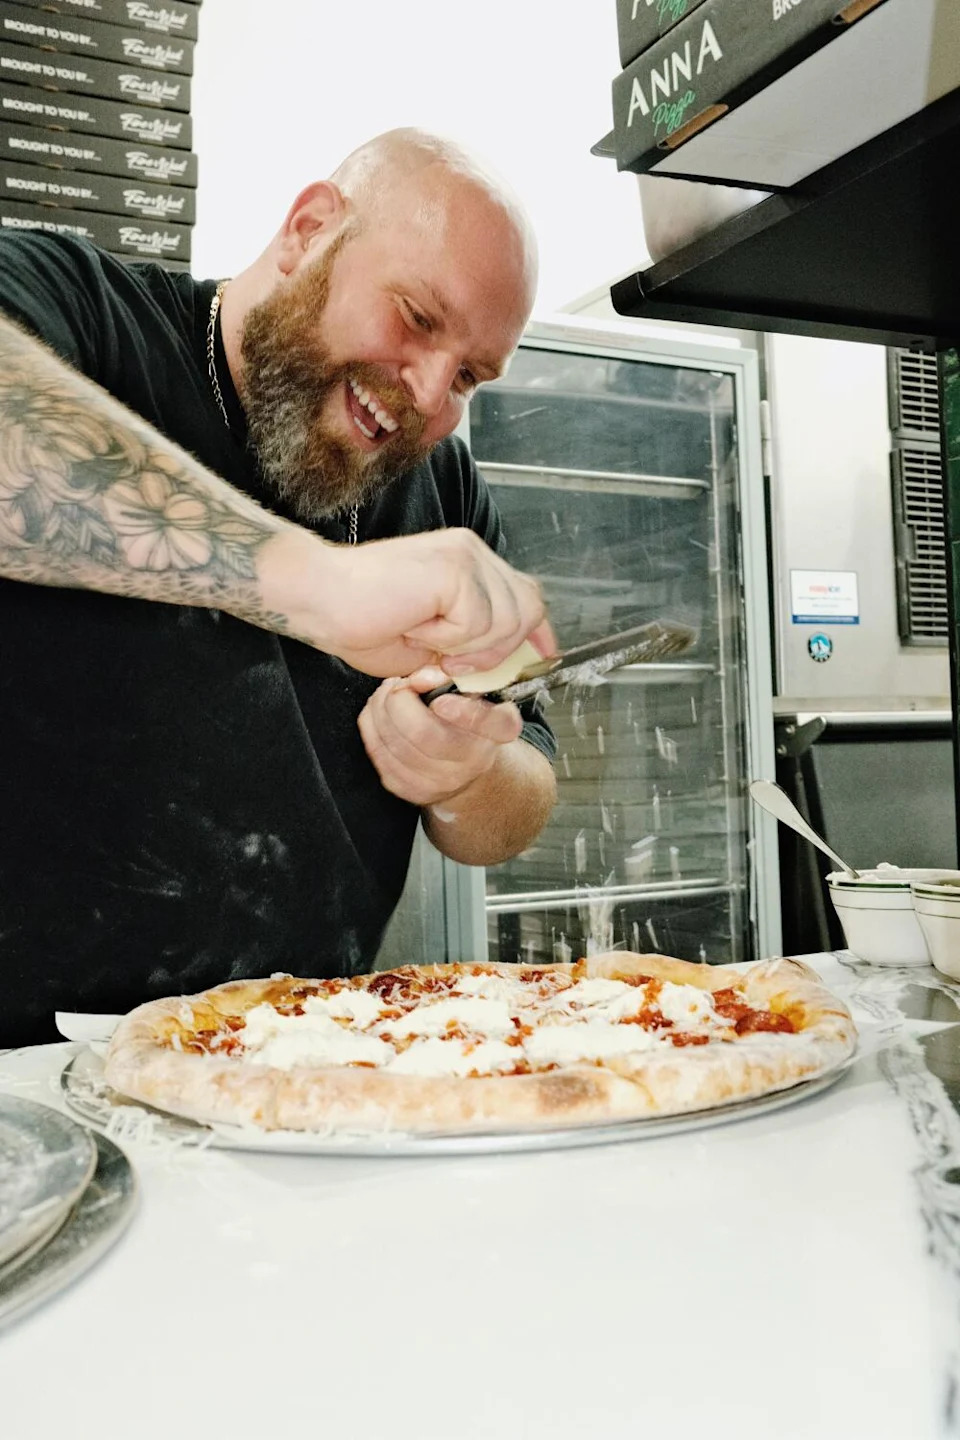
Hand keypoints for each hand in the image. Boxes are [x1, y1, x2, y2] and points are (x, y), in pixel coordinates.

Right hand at [259, 526, 553, 677]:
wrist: (318, 598)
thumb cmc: (360, 620)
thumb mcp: (432, 643)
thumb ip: (471, 645)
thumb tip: (506, 664)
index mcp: (467, 563)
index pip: (525, 594)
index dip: (539, 631)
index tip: (543, 659)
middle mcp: (472, 552)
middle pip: (527, 608)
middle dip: (499, 651)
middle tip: (450, 662)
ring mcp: (465, 556)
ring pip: (506, 622)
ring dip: (468, 649)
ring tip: (424, 639)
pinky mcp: (455, 569)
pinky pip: (477, 625)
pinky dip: (447, 640)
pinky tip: (415, 627)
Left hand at [357, 666, 523, 807]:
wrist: (465, 769)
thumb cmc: (466, 719)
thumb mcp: (472, 690)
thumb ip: (451, 677)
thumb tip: (420, 678)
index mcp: (498, 730)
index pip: (486, 722)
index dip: (462, 712)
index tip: (441, 700)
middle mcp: (473, 762)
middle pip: (422, 732)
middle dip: (398, 699)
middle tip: (398, 684)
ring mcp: (441, 782)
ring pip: (393, 742)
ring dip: (379, 709)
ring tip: (386, 695)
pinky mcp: (412, 791)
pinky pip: (378, 754)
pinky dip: (371, 726)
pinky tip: (379, 714)